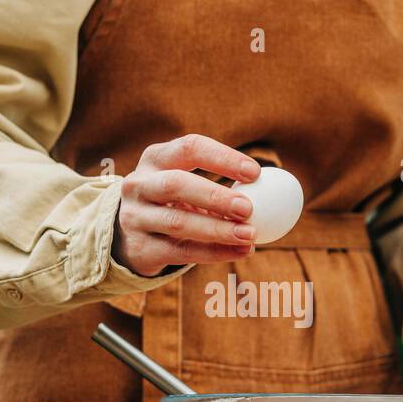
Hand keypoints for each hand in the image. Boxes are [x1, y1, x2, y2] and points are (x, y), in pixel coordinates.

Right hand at [113, 134, 260, 276]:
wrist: (130, 235)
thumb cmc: (172, 202)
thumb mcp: (185, 183)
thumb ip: (218, 184)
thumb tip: (272, 191)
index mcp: (156, 158)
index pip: (190, 148)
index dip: (223, 158)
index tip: (255, 173)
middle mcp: (139, 184)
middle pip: (176, 185)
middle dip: (215, 196)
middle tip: (248, 208)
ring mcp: (135, 217)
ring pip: (178, 223)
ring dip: (218, 230)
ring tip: (250, 235)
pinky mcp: (140, 248)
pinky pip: (180, 252)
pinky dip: (214, 253)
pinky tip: (239, 252)